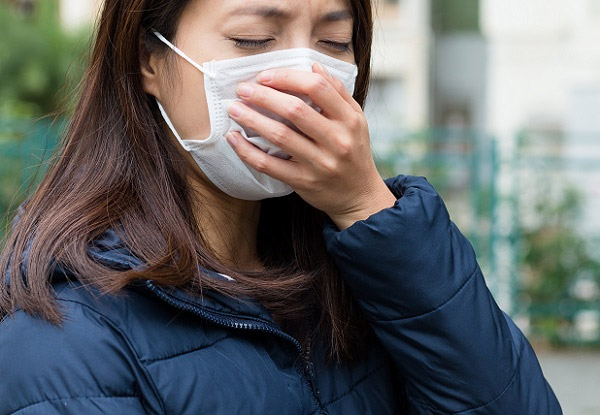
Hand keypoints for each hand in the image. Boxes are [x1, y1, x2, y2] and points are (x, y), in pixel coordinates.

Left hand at [225, 63, 395, 229]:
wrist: (359, 196)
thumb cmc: (354, 152)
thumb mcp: (356, 120)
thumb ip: (337, 92)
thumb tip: (313, 65)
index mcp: (349, 120)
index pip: (317, 87)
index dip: (287, 77)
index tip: (265, 76)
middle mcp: (337, 140)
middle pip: (295, 110)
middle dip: (264, 96)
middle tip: (242, 89)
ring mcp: (320, 163)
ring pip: (280, 136)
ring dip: (252, 120)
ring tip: (234, 109)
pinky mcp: (304, 182)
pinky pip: (270, 165)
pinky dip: (248, 151)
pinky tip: (234, 139)